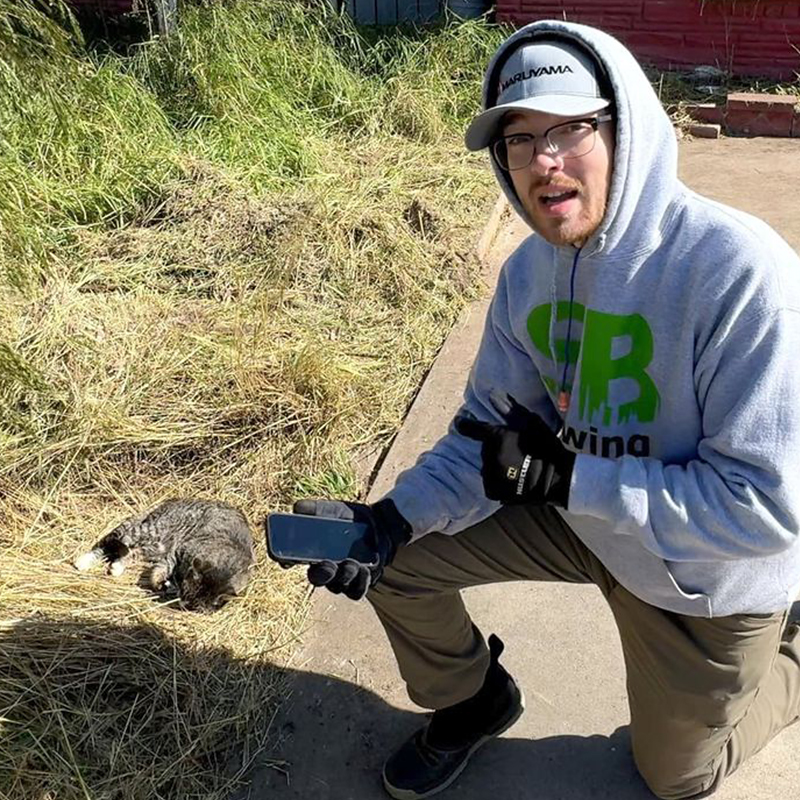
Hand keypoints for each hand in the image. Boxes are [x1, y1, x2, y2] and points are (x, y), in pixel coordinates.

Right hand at [291, 497, 410, 599]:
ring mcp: (342, 578)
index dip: (287, 562)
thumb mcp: (332, 510)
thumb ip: (314, 508)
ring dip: (344, 576)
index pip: (292, 561)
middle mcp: (325, 569)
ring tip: (351, 563)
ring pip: (338, 586)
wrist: (378, 524)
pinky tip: (365, 570)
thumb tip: (296, 507)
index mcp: (311, 552)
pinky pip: (357, 592)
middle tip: (328, 564)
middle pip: (317, 579)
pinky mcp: (360, 583)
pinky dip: (360, 584)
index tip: (287, 561)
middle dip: (322, 574)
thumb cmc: (349, 518)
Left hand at [454, 392, 574, 507]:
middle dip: (495, 449)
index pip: (472, 429)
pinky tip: (514, 480)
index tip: (460, 423)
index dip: (465, 425)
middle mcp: (490, 456)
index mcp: (496, 437)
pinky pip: (491, 484)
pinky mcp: (495, 491)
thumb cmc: (546, 446)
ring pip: (488, 467)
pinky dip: (499, 482)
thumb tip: (492, 395)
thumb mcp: (531, 423)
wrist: (558, 478)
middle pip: (486, 450)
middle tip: (516, 451)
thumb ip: (509, 409)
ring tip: (517, 467)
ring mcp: (492, 476)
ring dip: (497, 466)